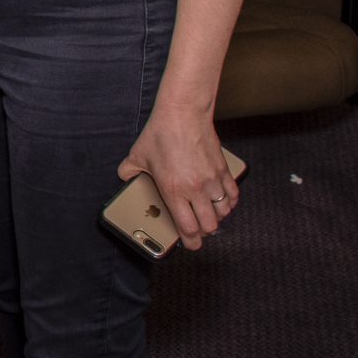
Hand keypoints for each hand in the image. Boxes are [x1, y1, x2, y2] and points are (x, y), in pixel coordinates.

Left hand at [119, 104, 236, 249]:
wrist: (183, 113)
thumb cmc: (160, 134)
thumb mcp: (137, 155)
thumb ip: (129, 171)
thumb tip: (124, 178)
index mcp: (173, 190)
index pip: (188, 228)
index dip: (191, 242)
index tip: (190, 244)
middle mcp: (195, 189)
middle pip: (209, 225)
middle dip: (204, 232)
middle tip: (197, 229)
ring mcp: (212, 180)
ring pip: (223, 213)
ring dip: (217, 218)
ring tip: (207, 214)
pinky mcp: (223, 170)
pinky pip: (233, 195)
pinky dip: (229, 203)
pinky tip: (222, 202)